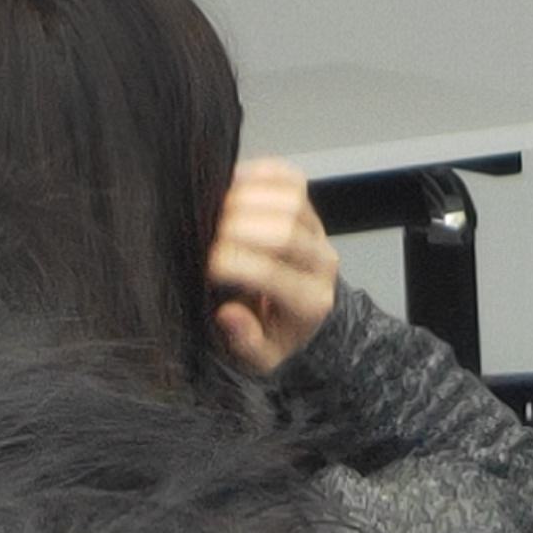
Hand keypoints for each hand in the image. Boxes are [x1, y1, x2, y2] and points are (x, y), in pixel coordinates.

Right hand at [206, 158, 341, 374]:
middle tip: (212, 233)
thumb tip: (229, 313)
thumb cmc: (280, 333)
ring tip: (220, 208)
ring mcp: (318, 230)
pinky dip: (263, 173)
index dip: (239, 264)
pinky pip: (292, 180)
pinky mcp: (309, 208)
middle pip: (286, 231)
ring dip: (251, 198)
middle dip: (243, 228)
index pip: (276, 276)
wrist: (311, 315)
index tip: (210, 264)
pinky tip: (235, 181)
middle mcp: (321, 262)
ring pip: (292, 200)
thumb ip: (247, 341)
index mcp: (310, 302)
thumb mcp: (264, 359)